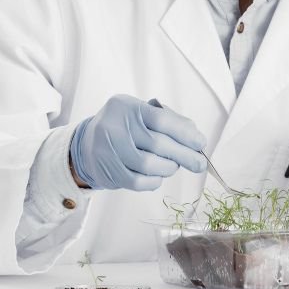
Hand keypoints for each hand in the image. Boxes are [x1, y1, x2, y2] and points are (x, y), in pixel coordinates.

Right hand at [69, 95, 207, 190]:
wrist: (88, 143)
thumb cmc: (125, 127)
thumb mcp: (142, 113)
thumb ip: (168, 119)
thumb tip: (194, 134)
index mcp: (127, 107)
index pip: (161, 119)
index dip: (185, 133)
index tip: (200, 143)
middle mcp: (115, 126)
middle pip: (157, 144)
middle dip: (184, 155)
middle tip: (199, 163)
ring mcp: (108, 149)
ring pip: (148, 164)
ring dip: (168, 168)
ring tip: (174, 166)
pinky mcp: (106, 170)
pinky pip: (137, 181)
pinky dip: (154, 181)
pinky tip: (158, 176)